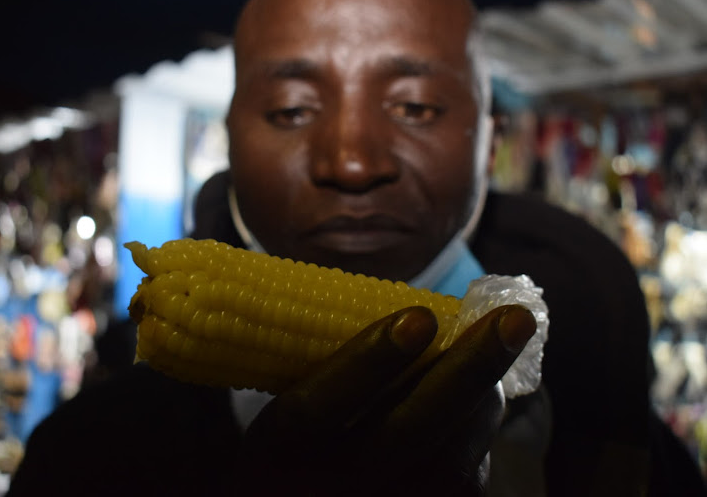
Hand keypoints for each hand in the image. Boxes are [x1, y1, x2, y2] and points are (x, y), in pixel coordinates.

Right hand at [233, 304, 536, 495]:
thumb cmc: (300, 440)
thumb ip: (327, 367)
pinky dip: (482, 424)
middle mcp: (326, 491)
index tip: (420, 316)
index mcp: (277, 452)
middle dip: (467, 370)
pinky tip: (483, 390)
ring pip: (452, 458)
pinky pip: (466, 477)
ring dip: (486, 392)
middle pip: (407, 433)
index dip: (370, 361)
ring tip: (504, 337)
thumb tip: (414, 314)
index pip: (319, 408)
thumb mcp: (288, 404)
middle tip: (515, 319)